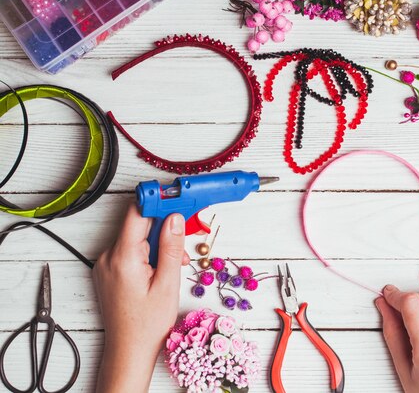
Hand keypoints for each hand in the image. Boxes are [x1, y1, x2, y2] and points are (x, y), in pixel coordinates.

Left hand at [93, 205, 189, 392]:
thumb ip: (171, 248)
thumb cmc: (148, 324)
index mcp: (123, 257)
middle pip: (139, 225)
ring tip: (174, 265)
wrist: (129, 350)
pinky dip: (148, 253)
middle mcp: (109, 256)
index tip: (175, 194)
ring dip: (158, 243)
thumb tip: (175, 218)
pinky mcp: (109, 270)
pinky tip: (161, 269)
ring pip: (137, 238)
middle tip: (186, 235)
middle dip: (165, 227)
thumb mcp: (168, 284)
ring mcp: (106, 264)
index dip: (157, 200)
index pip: (137, 213)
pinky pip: (130, 251)